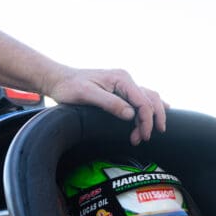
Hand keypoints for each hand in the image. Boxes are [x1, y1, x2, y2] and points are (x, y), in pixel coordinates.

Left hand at [43, 67, 167, 144]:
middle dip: (152, 120)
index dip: (146, 120)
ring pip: (149, 99)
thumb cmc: (69, 87)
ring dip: (151, 117)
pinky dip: (150, 108)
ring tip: (145, 133)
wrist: (58, 80)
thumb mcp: (87, 95)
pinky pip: (142, 98)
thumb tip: (131, 115)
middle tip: (145, 137)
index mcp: (121, 78)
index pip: (143, 101)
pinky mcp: (120, 90)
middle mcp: (126, 79)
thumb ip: (110, 103)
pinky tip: (158, 114)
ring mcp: (124, 84)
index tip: (142, 136)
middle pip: (150, 100)